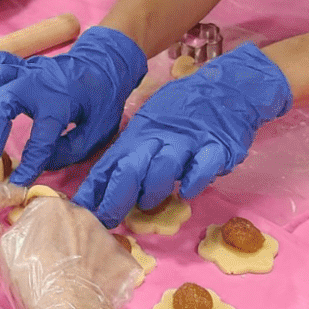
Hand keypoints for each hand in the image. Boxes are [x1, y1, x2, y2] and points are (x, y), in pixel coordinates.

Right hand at [0, 26, 146, 183]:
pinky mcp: (25, 65)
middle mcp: (40, 83)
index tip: (17, 183)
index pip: (41, 139)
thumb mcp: (97, 133)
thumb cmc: (102, 101)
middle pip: (4, 102)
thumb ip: (69, 150)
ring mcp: (30, 70)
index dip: (28, 163)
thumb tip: (42, 162)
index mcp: (61, 102)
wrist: (107, 65)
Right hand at [0, 194, 137, 308]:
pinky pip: (110, 260)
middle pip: (68, 222)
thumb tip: (28, 232)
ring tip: (75, 280)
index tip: (34, 251)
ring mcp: (108, 235)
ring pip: (91, 240)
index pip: (40, 211)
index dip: (36, 232)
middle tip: (55, 266)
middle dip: (62, 238)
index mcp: (50, 208)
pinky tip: (94, 288)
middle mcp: (82, 213)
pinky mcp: (125, 258)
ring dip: (84, 253)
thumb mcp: (6, 254)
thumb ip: (17, 232)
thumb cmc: (34, 286)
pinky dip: (104, 271)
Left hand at [74, 42, 292, 226]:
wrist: (228, 87)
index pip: (111, 163)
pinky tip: (187, 191)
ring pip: (164, 168)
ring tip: (147, 204)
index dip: (95, 189)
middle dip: (116, 197)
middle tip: (106, 220)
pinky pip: (202, 168)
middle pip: (132, 168)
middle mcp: (160, 138)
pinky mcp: (217, 148)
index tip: (80, 210)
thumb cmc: (184, 110)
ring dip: (152, 190)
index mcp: (140, 134)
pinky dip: (193, 181)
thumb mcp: (151, 125)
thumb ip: (131, 153)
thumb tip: (101, 186)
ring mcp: (189, 143)